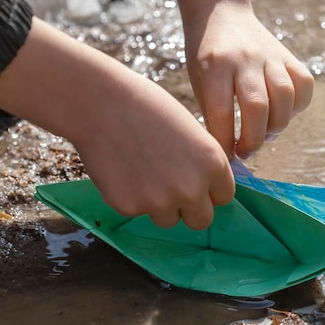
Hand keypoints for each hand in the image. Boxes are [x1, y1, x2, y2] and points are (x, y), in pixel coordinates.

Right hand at [0, 18, 234, 229]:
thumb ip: (201, 163)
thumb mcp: (190, 131)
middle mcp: (191, 189)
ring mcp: (160, 202)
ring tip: (141, 171)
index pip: (224, 197)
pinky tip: (120, 169)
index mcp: (213, 165)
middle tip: (170, 189)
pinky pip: (137, 212)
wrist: (101, 103)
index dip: (209, 190)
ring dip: (158, 205)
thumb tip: (204, 188)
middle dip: (189, 209)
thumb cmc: (146, 107)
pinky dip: (130, 197)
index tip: (195, 182)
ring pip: (167, 220)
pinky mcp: (129, 207)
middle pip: (201, 221)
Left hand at [184, 2, 313, 158]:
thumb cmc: (204, 57)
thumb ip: (214, 114)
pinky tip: (283, 114)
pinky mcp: (287, 55)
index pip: (222, 113)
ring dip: (277, 126)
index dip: (224, 142)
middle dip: (253, 140)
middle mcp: (245, 59)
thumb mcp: (198, 82)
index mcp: (215, 66)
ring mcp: (270, 55)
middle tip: (246, 151)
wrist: (221, 13)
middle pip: (258, 107)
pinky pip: (304, 84)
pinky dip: (298, 106)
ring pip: (285, 97)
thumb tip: (228, 154)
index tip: (225, 157)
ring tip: (266, 135)